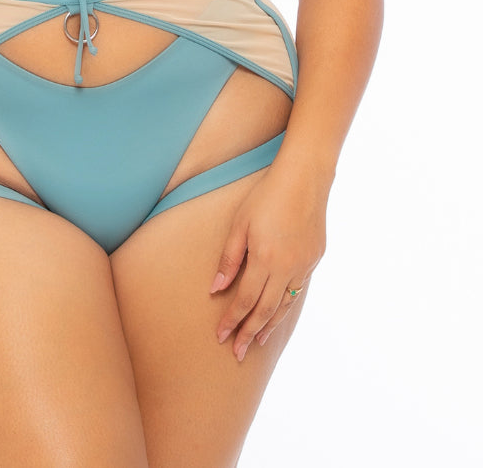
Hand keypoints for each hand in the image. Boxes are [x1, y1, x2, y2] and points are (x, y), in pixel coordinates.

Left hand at [209, 161, 328, 360]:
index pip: (245, 301)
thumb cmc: (266, 196)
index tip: (221, 337)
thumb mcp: (241, 223)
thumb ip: (229, 258)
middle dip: (250, 333)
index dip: (232, 321)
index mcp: (265, 259)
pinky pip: (298, 290)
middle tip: (238, 353)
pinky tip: (279, 312)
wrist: (305, 178)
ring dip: (270, 325)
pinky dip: (286, 306)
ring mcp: (304, 265)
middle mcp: (287, 268)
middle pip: (265, 311)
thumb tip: (216, 288)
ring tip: (259, 341)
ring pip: (285, 305)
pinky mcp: (315, 259)